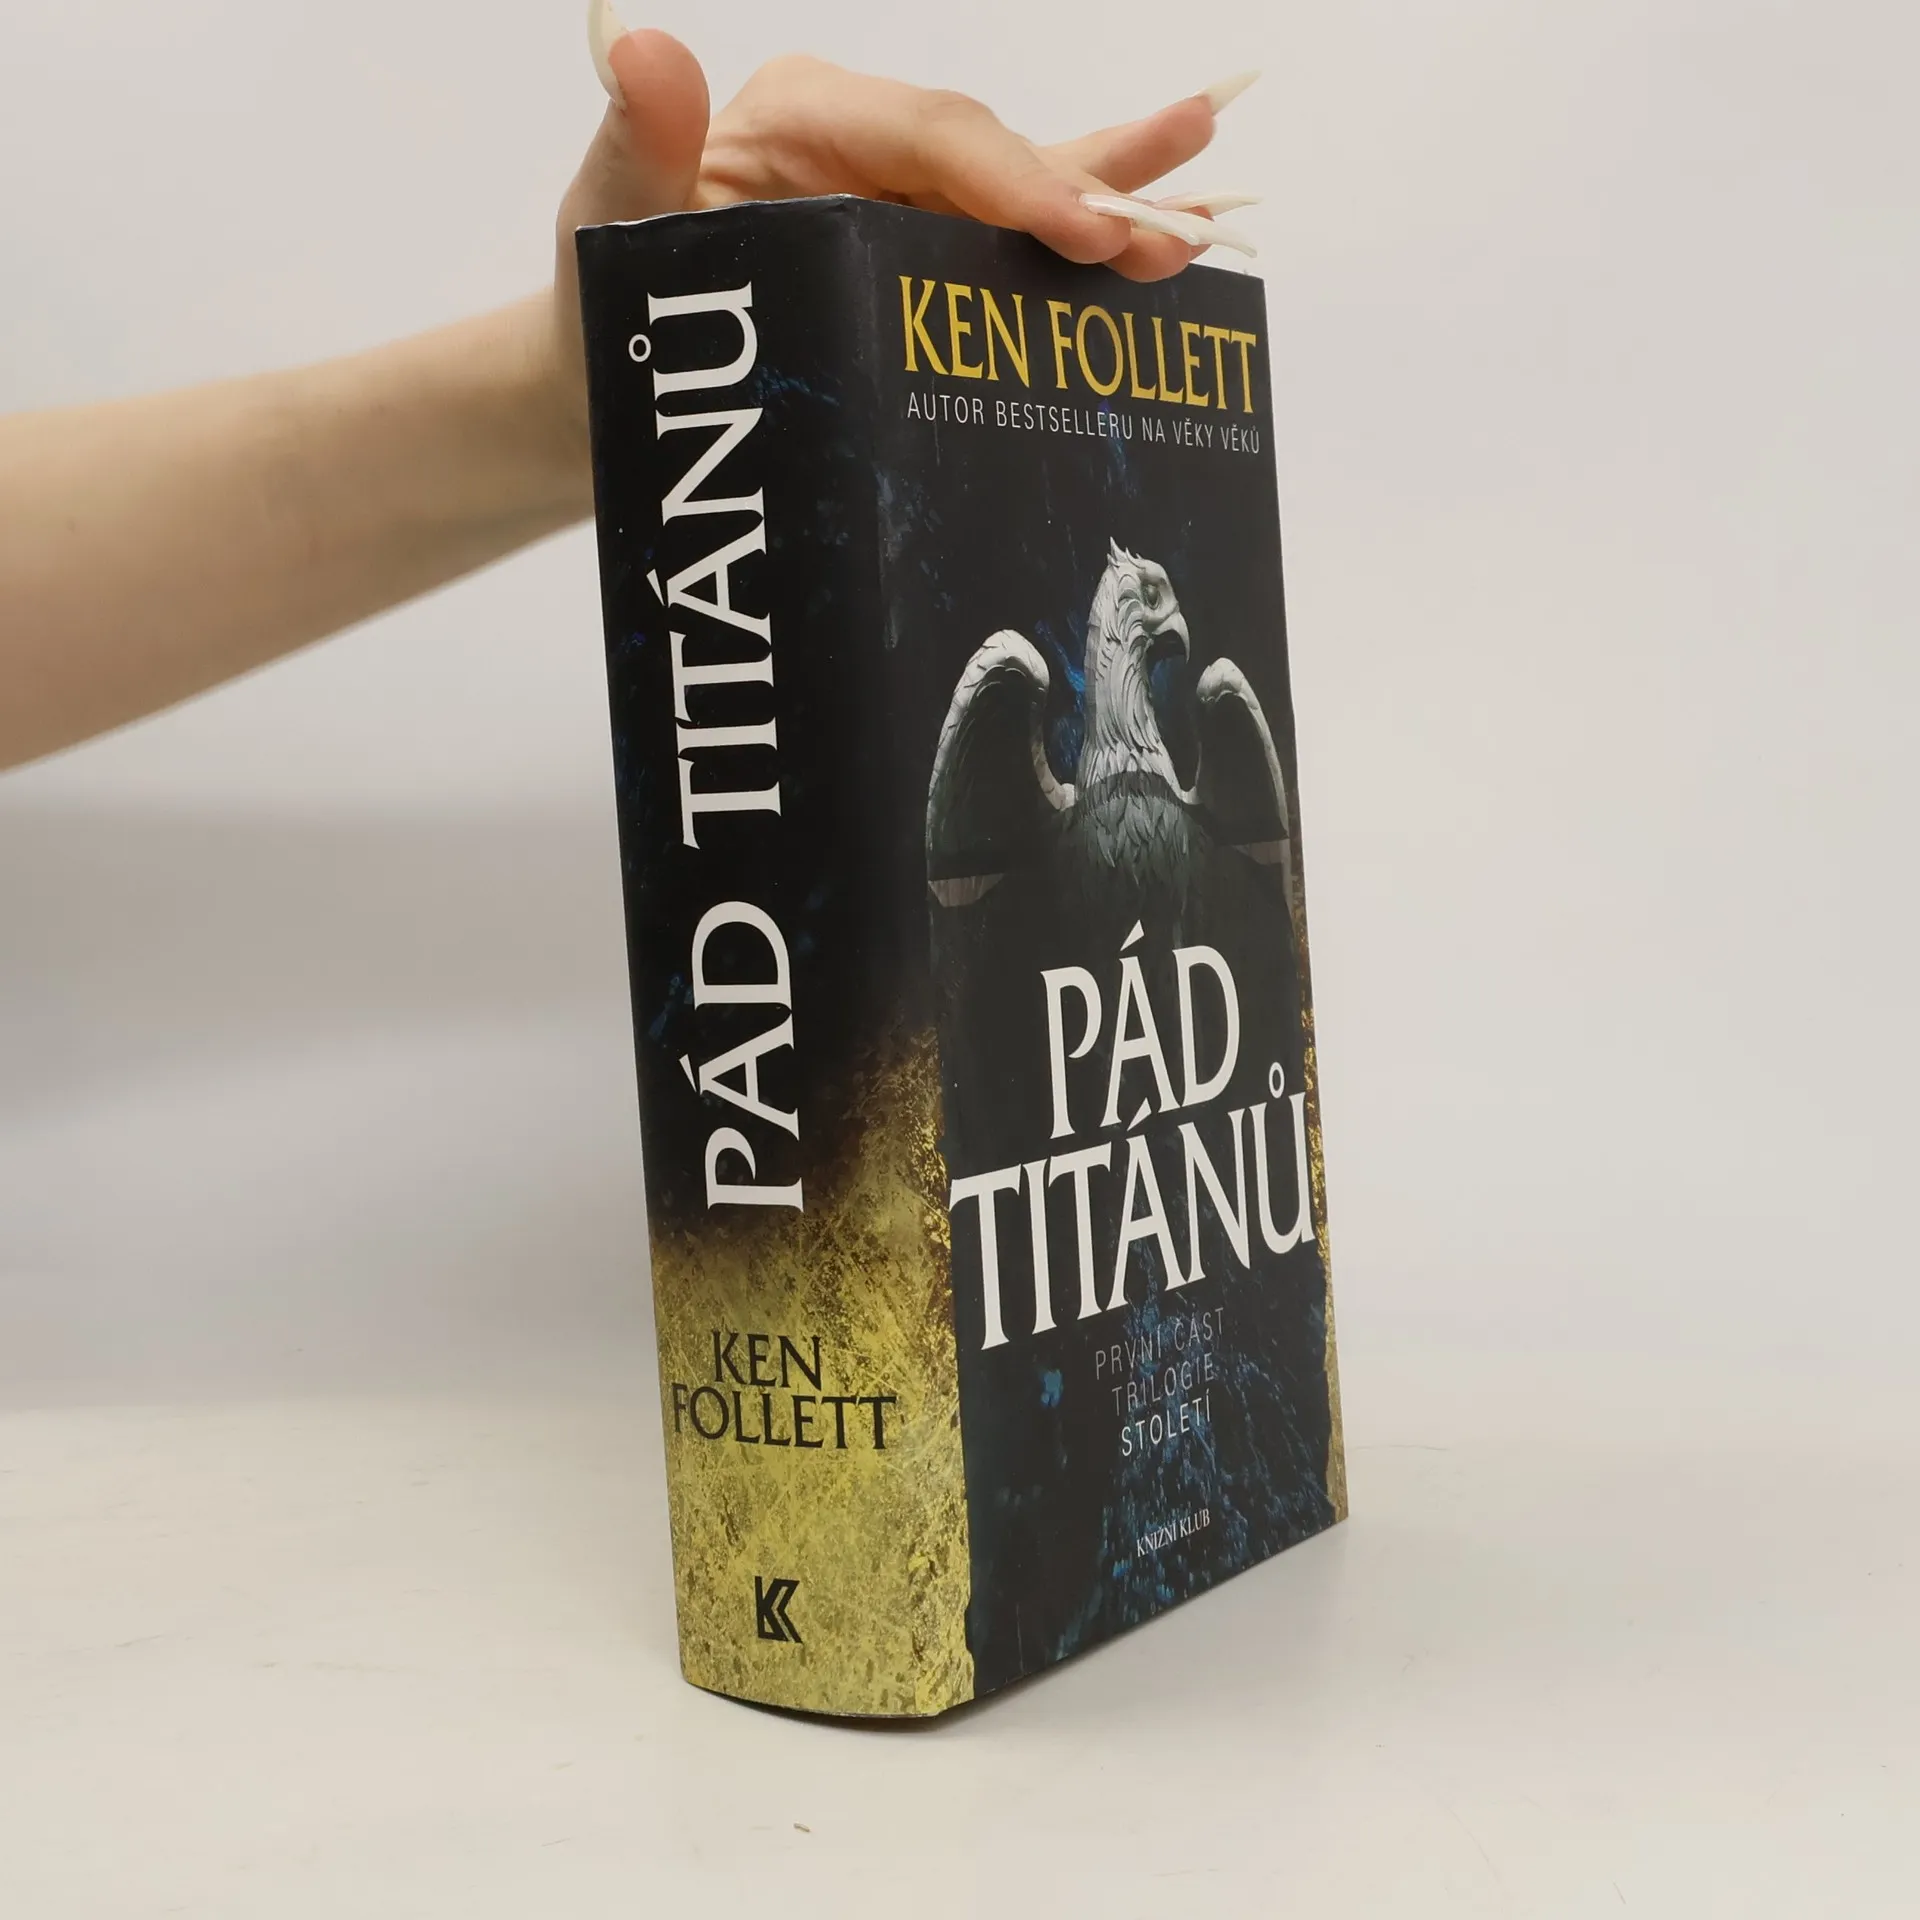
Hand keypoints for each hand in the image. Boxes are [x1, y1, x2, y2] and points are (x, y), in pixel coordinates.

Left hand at [548, 23, 1255, 426]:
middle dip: (1082, 204)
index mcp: (804, 117)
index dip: (1015, 176)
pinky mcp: (926, 242)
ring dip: (1116, 206)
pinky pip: (1023, 229)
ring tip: (1203, 217)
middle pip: (996, 160)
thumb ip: (634, 146)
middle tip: (1160, 248)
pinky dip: (1095, 219)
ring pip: (1027, 190)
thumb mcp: (609, 222)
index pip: (931, 133)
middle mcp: (868, 142)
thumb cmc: (613, 305)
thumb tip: (648, 51)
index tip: (1082, 229)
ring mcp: (904, 194)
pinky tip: (1180, 204)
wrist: (618, 375)